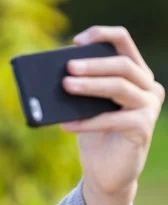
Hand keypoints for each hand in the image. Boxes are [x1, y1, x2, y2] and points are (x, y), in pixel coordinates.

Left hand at [61, 26, 164, 204]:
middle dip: (93, 64)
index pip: (123, 41)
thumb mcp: (85, 104)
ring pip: (119, 87)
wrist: (106, 170)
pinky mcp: (143, 128)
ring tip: (65, 87)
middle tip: (67, 68)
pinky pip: (113, 119)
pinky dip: (87, 122)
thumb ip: (78, 85)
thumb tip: (55, 74)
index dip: (102, 35)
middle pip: (122, 65)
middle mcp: (147, 85)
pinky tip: (66, 125)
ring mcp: (149, 106)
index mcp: (134, 71)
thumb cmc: (94, 131)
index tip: (76, 40)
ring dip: (90, 86)